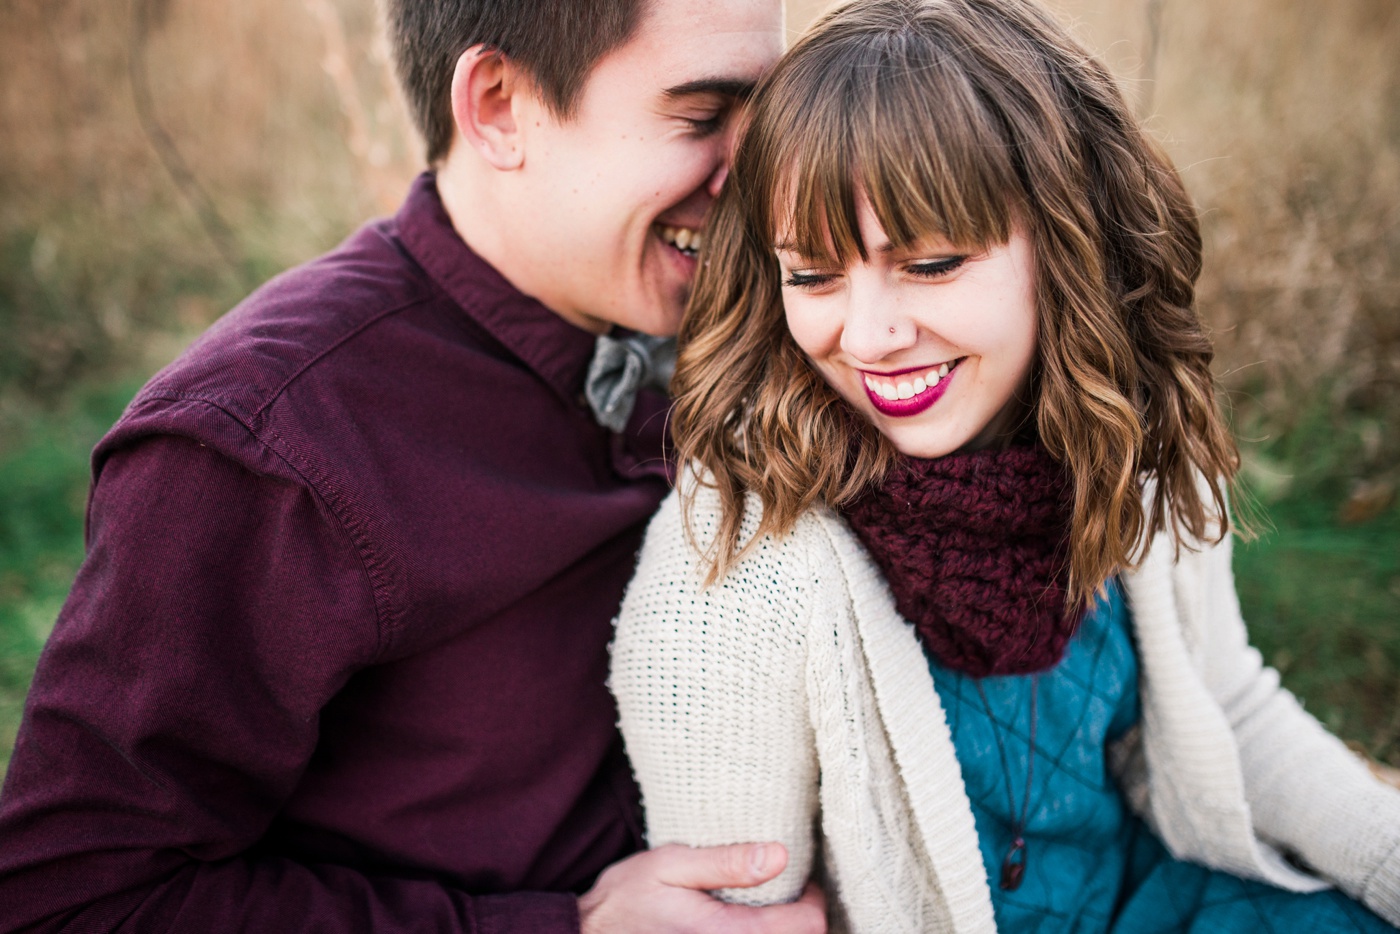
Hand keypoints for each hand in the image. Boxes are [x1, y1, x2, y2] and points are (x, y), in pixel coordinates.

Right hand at [578, 842, 826, 933]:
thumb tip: (781, 854)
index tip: (797, 879)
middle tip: (783, 892)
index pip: (807, 926)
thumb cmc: (627, 899)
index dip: (812, 899)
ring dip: (782, 931)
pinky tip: (746, 927)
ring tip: (766, 910)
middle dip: (801, 918)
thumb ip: (726, 862)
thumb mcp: (670, 865)